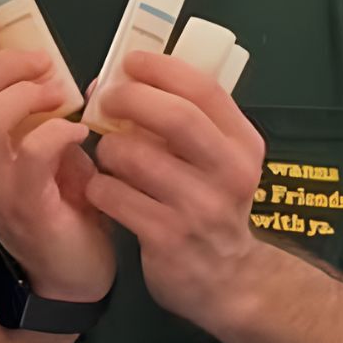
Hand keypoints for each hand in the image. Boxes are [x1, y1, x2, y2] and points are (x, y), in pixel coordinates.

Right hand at [0, 22, 112, 304]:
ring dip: (26, 94)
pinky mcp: (25, 206)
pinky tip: (80, 133)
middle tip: (45, 61)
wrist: (72, 273)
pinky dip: (58, 130)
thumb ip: (45, 113)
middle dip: (5, 65)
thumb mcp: (45, 148)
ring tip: (60, 94)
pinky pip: (31, 153)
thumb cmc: (61, 204)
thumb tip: (74, 72)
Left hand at [85, 48, 268, 330]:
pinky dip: (99, 185)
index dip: (161, 68)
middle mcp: (229, 174)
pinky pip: (114, 195)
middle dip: (129, 98)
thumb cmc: (211, 206)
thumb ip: (189, 120)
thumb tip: (128, 75)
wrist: (228, 281)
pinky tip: (104, 190)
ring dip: (107, 148)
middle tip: (106, 99)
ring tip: (107, 155)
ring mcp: (199, 208)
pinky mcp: (167, 238)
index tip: (130, 61)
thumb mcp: (220, 160)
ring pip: (134, 155)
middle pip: (175, 116)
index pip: (204, 89)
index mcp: (243, 144)